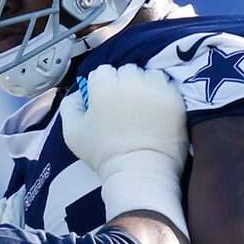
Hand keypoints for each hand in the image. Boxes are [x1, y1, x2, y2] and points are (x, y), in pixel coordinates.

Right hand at [62, 64, 188, 235]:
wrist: (139, 173)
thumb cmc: (103, 155)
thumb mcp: (72, 133)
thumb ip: (70, 106)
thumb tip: (79, 92)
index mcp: (104, 85)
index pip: (103, 72)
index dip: (104, 88)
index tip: (107, 104)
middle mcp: (129, 80)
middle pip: (127, 70)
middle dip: (125, 84)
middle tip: (126, 108)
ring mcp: (154, 87)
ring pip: (148, 75)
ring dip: (145, 86)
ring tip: (143, 108)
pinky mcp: (173, 97)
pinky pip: (166, 86)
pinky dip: (162, 95)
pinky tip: (157, 113)